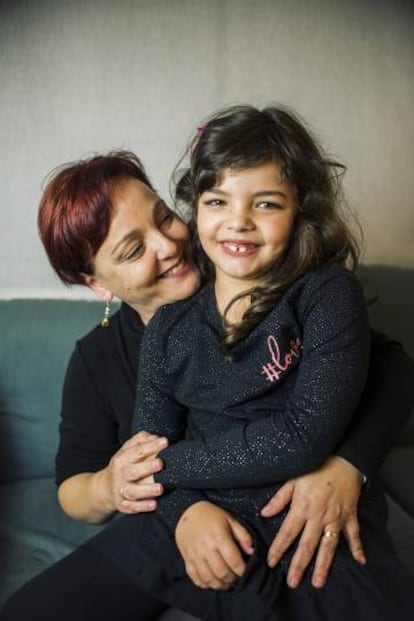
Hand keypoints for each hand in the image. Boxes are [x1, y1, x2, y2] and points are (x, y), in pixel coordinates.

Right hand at [106, 431, 167, 513]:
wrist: (104, 488)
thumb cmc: (123, 466)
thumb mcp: (127, 450)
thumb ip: (140, 441)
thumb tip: (156, 437)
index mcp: (122, 459)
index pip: (137, 451)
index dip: (151, 446)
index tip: (165, 442)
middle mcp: (120, 475)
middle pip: (133, 471)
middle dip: (147, 467)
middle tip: (161, 463)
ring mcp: (120, 490)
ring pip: (133, 491)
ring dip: (147, 490)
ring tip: (160, 488)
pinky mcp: (123, 505)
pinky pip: (132, 507)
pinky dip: (142, 507)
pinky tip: (154, 505)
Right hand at [175, 501, 253, 589]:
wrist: (187, 512)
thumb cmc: (212, 517)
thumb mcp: (230, 520)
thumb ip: (243, 535)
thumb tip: (251, 551)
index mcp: (218, 536)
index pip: (233, 560)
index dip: (242, 570)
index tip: (246, 571)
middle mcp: (206, 547)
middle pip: (222, 572)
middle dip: (232, 579)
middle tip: (237, 578)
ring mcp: (195, 555)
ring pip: (209, 578)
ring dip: (221, 585)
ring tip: (227, 582)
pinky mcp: (187, 560)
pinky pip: (196, 579)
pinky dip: (206, 584)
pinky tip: (213, 581)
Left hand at [261, 456, 365, 588]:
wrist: (343, 459)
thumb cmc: (316, 467)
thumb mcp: (293, 479)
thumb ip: (279, 498)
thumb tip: (264, 513)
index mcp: (302, 507)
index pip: (287, 532)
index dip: (279, 548)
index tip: (271, 562)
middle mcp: (319, 516)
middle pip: (307, 546)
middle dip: (299, 565)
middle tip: (292, 583)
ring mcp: (336, 518)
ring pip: (328, 547)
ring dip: (323, 566)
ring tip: (317, 582)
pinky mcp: (349, 516)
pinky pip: (353, 535)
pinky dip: (357, 548)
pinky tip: (360, 561)